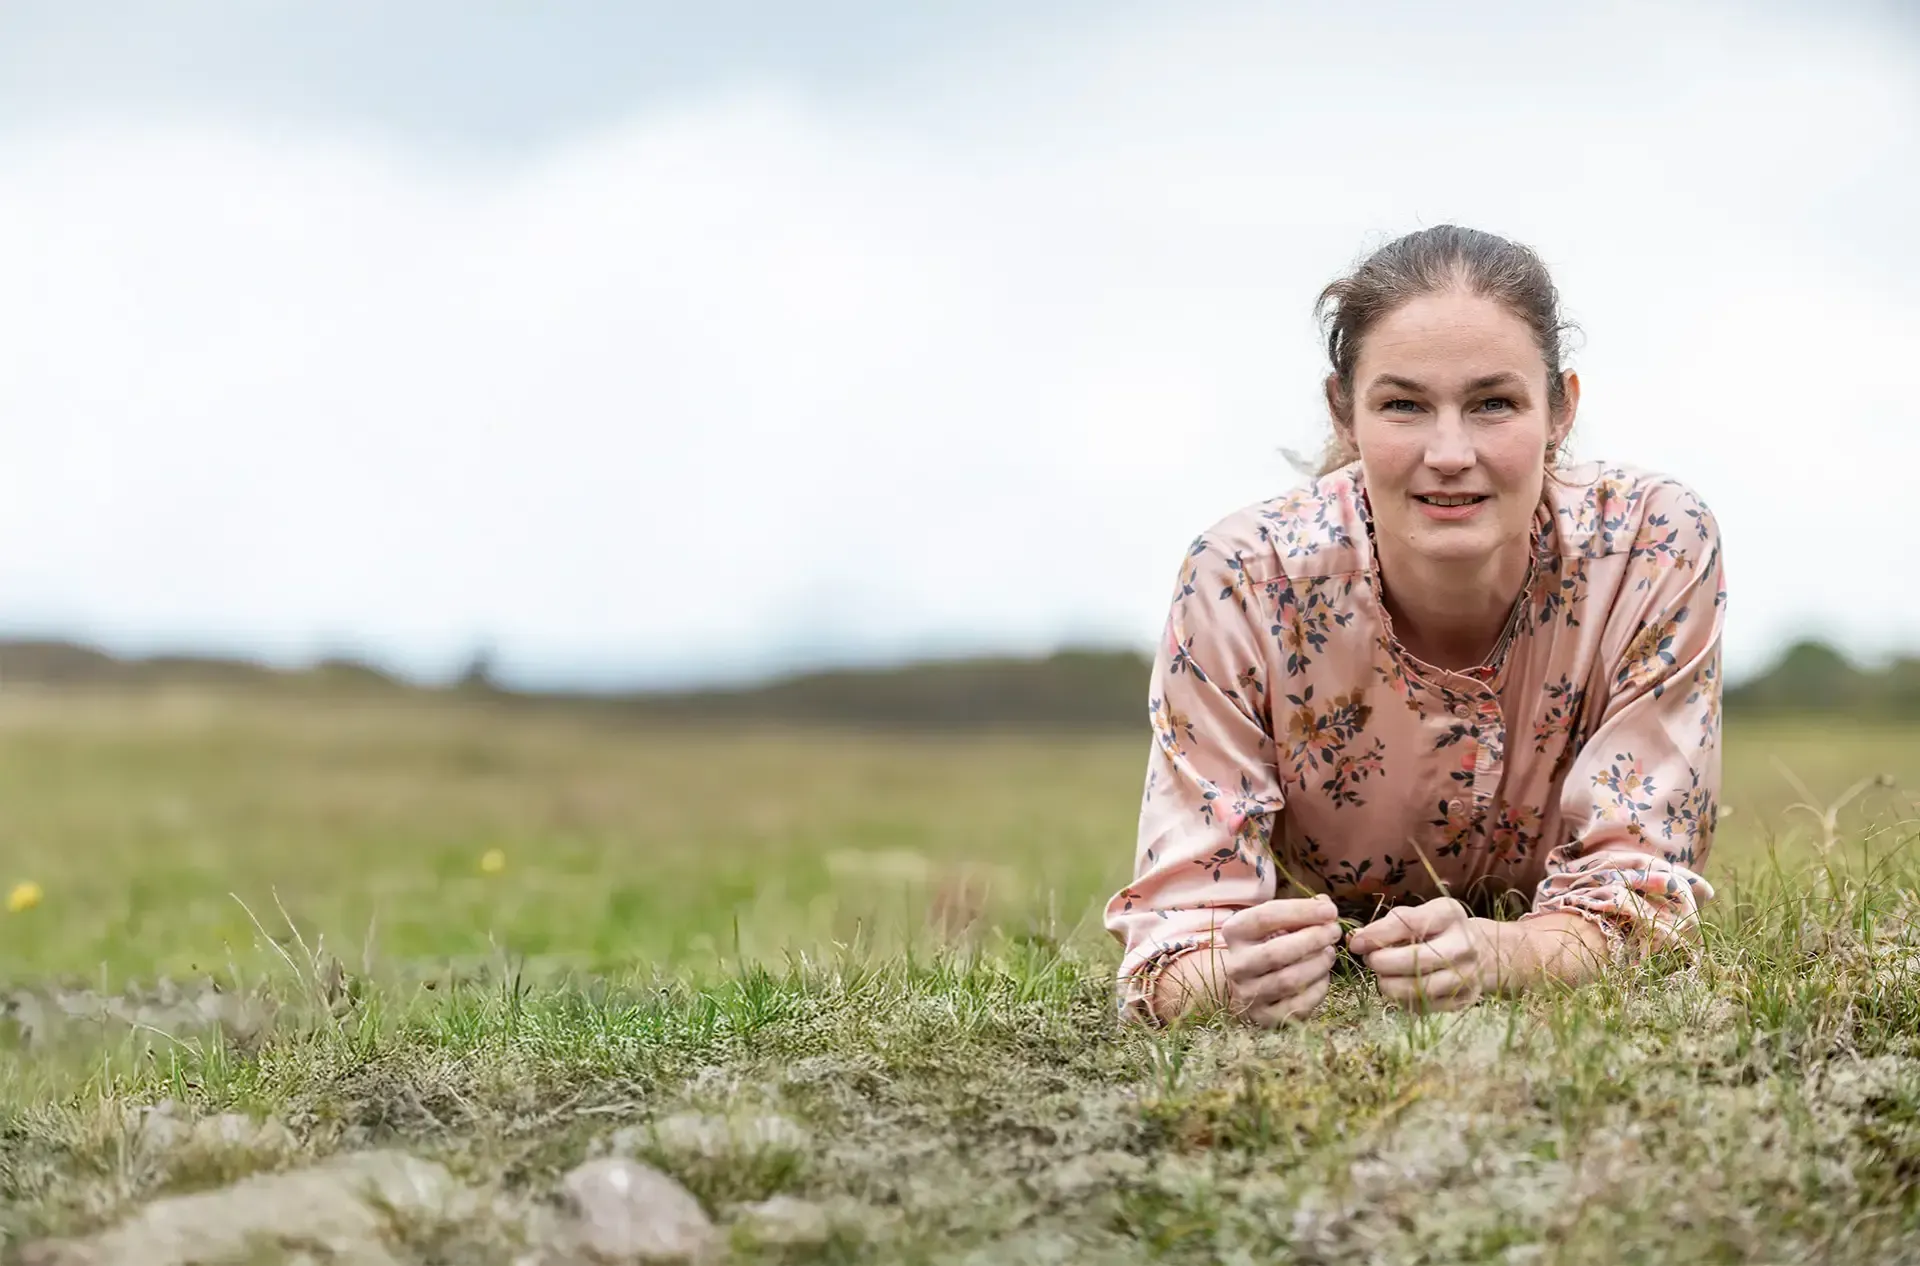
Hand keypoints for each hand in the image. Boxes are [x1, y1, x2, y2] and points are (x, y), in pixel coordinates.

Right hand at [1214, 894, 1343, 1025]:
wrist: (1246, 984)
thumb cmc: (1267, 944)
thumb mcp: (1276, 923)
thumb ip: (1301, 912)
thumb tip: (1327, 907)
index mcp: (1234, 933)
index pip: (1265, 917)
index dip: (1301, 912)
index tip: (1329, 910)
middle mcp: (1236, 965)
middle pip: (1275, 952)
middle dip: (1312, 939)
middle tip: (1334, 932)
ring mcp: (1248, 994)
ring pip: (1288, 980)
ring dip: (1318, 964)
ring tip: (1330, 953)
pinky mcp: (1264, 1018)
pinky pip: (1298, 1005)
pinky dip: (1318, 989)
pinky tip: (1324, 976)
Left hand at [1345, 897, 1485, 1011]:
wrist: (1481, 952)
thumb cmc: (1437, 930)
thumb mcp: (1417, 915)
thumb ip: (1386, 925)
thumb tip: (1355, 941)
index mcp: (1449, 915)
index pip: (1410, 924)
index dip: (1378, 935)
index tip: (1356, 944)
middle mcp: (1463, 945)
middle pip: (1417, 960)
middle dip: (1383, 963)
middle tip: (1370, 961)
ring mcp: (1466, 976)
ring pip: (1419, 989)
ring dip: (1389, 985)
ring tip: (1382, 976)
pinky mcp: (1462, 1000)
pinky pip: (1423, 1006)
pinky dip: (1403, 999)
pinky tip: (1400, 986)